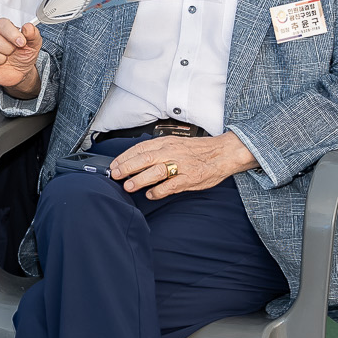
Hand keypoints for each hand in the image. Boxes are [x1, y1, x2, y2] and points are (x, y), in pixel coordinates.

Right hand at [0, 18, 42, 96]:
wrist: (20, 72)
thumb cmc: (22, 55)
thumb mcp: (33, 45)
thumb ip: (32, 34)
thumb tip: (28, 27)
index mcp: (0, 27)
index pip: (0, 24)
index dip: (12, 34)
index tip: (21, 43)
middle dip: (6, 49)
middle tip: (11, 53)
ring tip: (4, 60)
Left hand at [107, 130, 256, 197]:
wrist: (223, 152)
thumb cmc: (198, 150)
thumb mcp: (176, 143)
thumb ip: (158, 150)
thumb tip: (136, 159)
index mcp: (167, 142)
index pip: (141, 148)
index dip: (125, 156)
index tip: (114, 164)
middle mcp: (172, 151)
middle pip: (145, 158)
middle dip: (128, 167)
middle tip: (115, 175)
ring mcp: (182, 165)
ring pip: (156, 171)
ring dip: (140, 179)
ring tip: (129, 186)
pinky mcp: (190, 178)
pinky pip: (172, 185)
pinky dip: (159, 191)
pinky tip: (150, 195)